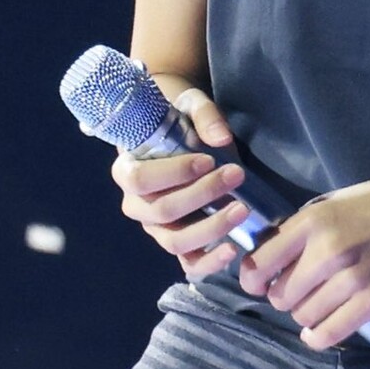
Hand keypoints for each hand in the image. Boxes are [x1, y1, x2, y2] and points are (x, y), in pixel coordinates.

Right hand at [110, 87, 249, 281]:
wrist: (185, 132)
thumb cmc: (180, 117)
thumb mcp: (190, 104)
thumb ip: (204, 115)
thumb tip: (221, 138)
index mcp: (127, 170)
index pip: (140, 179)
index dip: (174, 173)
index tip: (208, 160)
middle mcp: (136, 204)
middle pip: (163, 211)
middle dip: (203, 195)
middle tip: (237, 175)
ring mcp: (157, 228)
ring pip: (176, 242)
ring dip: (211, 228)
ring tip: (243, 209)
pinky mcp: (179, 243)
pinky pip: (189, 263)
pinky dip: (210, 263)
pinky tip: (233, 250)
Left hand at [237, 175, 369, 350]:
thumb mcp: (333, 203)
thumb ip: (302, 227)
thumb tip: (268, 254)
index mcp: (313, 221)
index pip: (259, 263)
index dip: (252, 278)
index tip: (259, 281)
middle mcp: (327, 251)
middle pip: (280, 295)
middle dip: (283, 296)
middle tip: (297, 290)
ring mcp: (352, 279)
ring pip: (303, 315)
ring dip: (304, 314)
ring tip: (318, 303)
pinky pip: (329, 333)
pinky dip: (317, 337)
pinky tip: (317, 331)